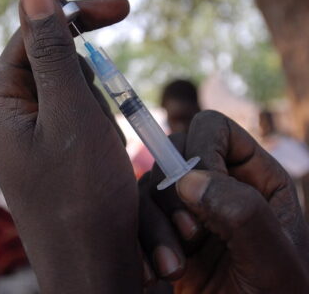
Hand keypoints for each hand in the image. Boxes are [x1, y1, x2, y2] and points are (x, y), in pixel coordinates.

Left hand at [0, 0, 141, 292]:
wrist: (94, 269)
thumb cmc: (83, 196)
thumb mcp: (71, 113)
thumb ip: (51, 51)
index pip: (33, 34)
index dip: (75, 15)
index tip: (122, 7)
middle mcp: (8, 114)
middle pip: (57, 66)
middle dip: (91, 87)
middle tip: (100, 128)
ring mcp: (31, 134)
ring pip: (76, 94)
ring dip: (100, 116)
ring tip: (101, 158)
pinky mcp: (52, 150)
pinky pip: (82, 121)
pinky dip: (101, 133)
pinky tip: (103, 166)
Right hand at [139, 111, 308, 292]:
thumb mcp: (273, 263)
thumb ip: (243, 214)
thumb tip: (188, 179)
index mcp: (253, 178)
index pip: (215, 130)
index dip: (202, 149)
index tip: (199, 191)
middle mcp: (216, 186)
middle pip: (172, 152)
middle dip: (172, 194)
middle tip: (189, 235)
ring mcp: (186, 211)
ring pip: (148, 187)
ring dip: (154, 227)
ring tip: (173, 269)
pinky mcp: (162, 236)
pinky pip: (133, 219)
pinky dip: (138, 244)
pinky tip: (154, 275)